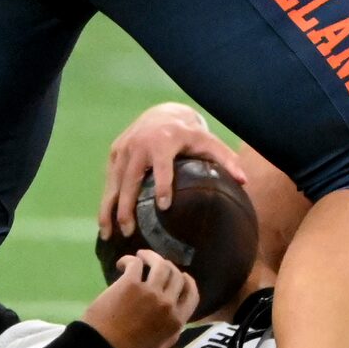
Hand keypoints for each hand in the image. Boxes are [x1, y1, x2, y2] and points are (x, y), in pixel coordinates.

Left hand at [82, 250, 197, 347]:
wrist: (102, 347)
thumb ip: (171, 335)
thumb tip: (177, 322)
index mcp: (176, 320)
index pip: (192, 294)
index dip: (188, 281)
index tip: (183, 275)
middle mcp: (167, 303)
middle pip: (176, 275)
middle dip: (169, 267)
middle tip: (157, 265)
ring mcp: (149, 291)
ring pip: (161, 264)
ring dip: (151, 256)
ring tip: (142, 256)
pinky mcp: (130, 283)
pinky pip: (136, 263)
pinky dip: (130, 259)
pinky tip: (123, 263)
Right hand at [99, 103, 246, 237]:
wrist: (162, 113)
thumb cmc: (189, 134)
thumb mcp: (208, 142)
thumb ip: (226, 159)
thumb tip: (244, 181)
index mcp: (164, 141)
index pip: (162, 166)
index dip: (163, 185)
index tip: (164, 206)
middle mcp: (140, 144)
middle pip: (131, 178)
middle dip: (128, 206)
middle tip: (129, 231)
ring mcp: (124, 148)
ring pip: (114, 181)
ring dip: (109, 208)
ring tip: (108, 234)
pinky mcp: (114, 152)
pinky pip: (109, 180)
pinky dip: (106, 201)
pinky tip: (104, 223)